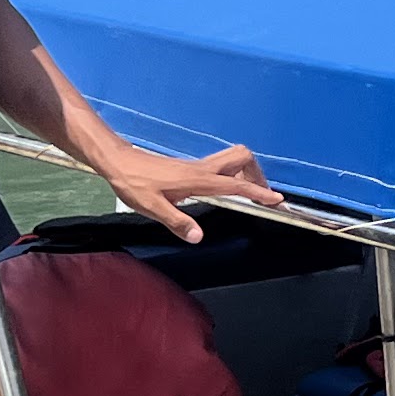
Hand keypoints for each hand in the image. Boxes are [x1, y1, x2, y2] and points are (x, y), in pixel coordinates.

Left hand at [101, 140, 283, 243]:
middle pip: (242, 158)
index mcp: (197, 180)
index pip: (235, 185)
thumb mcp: (152, 207)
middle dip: (257, 174)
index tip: (276, 200)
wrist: (119, 161)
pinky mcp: (191, 167)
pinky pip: (221, 165)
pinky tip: (224, 190)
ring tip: (248, 192)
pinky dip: (233, 174)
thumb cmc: (133, 183)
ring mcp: (197, 166)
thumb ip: (177, 222)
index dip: (258, 192)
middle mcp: (202, 169)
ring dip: (246, 171)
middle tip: (261, 194)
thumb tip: (199, 237)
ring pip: (233, 158)